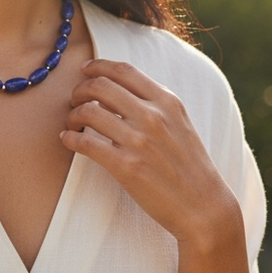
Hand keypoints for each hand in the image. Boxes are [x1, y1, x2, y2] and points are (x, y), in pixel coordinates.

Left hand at [59, 59, 241, 248]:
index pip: (124, 70)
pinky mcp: (126, 166)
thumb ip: (154, 105)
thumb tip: (116, 92)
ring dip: (72, 115)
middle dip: (80, 90)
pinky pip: (86, 143)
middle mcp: (152, 116)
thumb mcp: (180, 124)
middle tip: (74, 100)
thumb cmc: (190, 166)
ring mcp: (138, 141)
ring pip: (88, 112)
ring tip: (72, 123)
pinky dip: (70, 139)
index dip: (98, 66)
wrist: (203, 206)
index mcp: (167, 101)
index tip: (85, 71)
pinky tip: (68, 140)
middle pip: (101, 86)